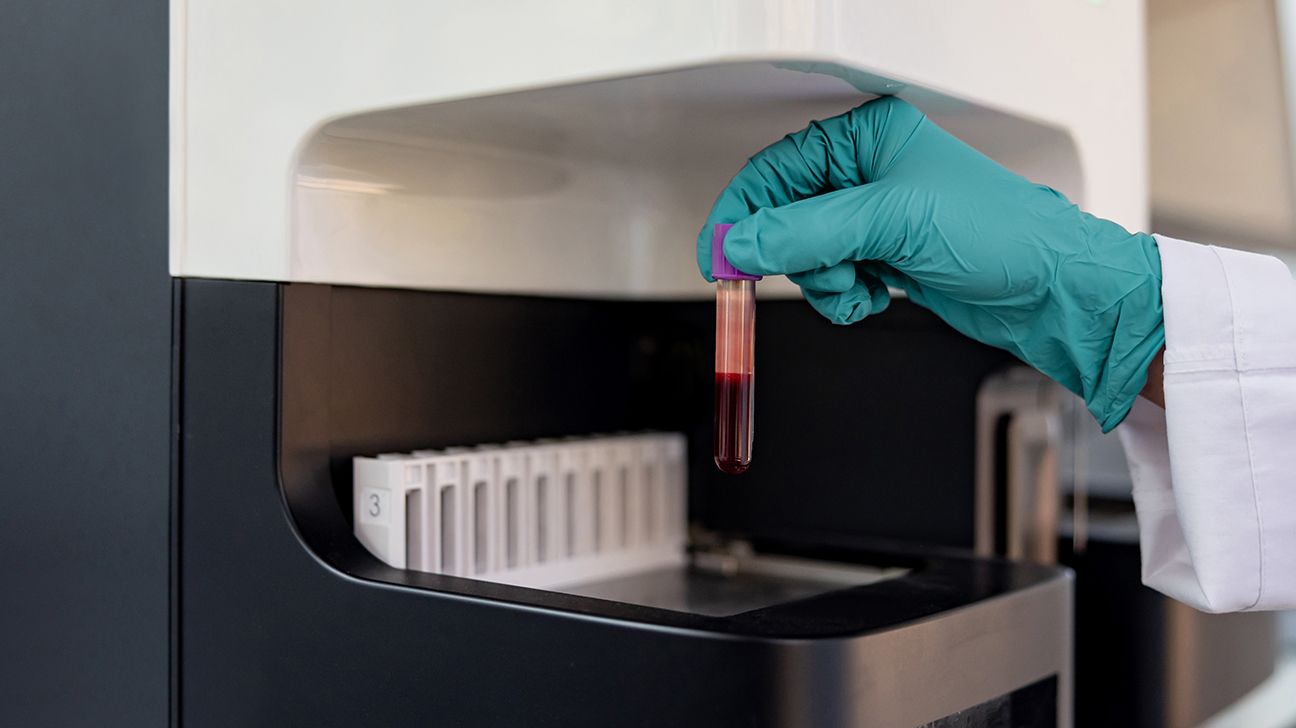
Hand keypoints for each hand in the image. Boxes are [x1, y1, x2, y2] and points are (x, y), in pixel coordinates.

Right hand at [697, 97, 1164, 430]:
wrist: (1048, 290)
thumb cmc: (997, 234)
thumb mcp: (891, 223)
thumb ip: (806, 232)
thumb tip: (741, 243)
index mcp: (865, 139)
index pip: (774, 170)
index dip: (742, 214)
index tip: (721, 256)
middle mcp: (865, 173)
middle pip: (783, 219)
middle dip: (798, 257)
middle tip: (818, 274)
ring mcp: (871, 219)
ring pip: (804, 258)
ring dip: (825, 282)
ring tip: (864, 285)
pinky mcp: (880, 257)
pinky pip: (830, 281)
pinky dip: (844, 298)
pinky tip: (877, 294)